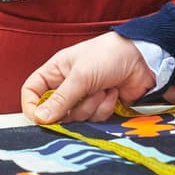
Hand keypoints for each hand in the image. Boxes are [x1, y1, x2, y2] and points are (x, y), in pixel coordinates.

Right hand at [21, 31, 155, 123]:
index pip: (32, 91)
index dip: (32, 106)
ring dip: (92, 105)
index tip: (41, 119)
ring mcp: (83, 96)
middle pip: (55, 111)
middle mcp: (67, 85)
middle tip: (83, 96)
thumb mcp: (80, 76)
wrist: (142, 59)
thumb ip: (60, 99)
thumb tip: (40, 119)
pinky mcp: (99, 105)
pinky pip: (94, 119)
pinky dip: (104, 107)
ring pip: (76, 118)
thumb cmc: (108, 55)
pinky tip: (112, 92)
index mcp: (56, 71)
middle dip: (72, 107)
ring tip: (102, 88)